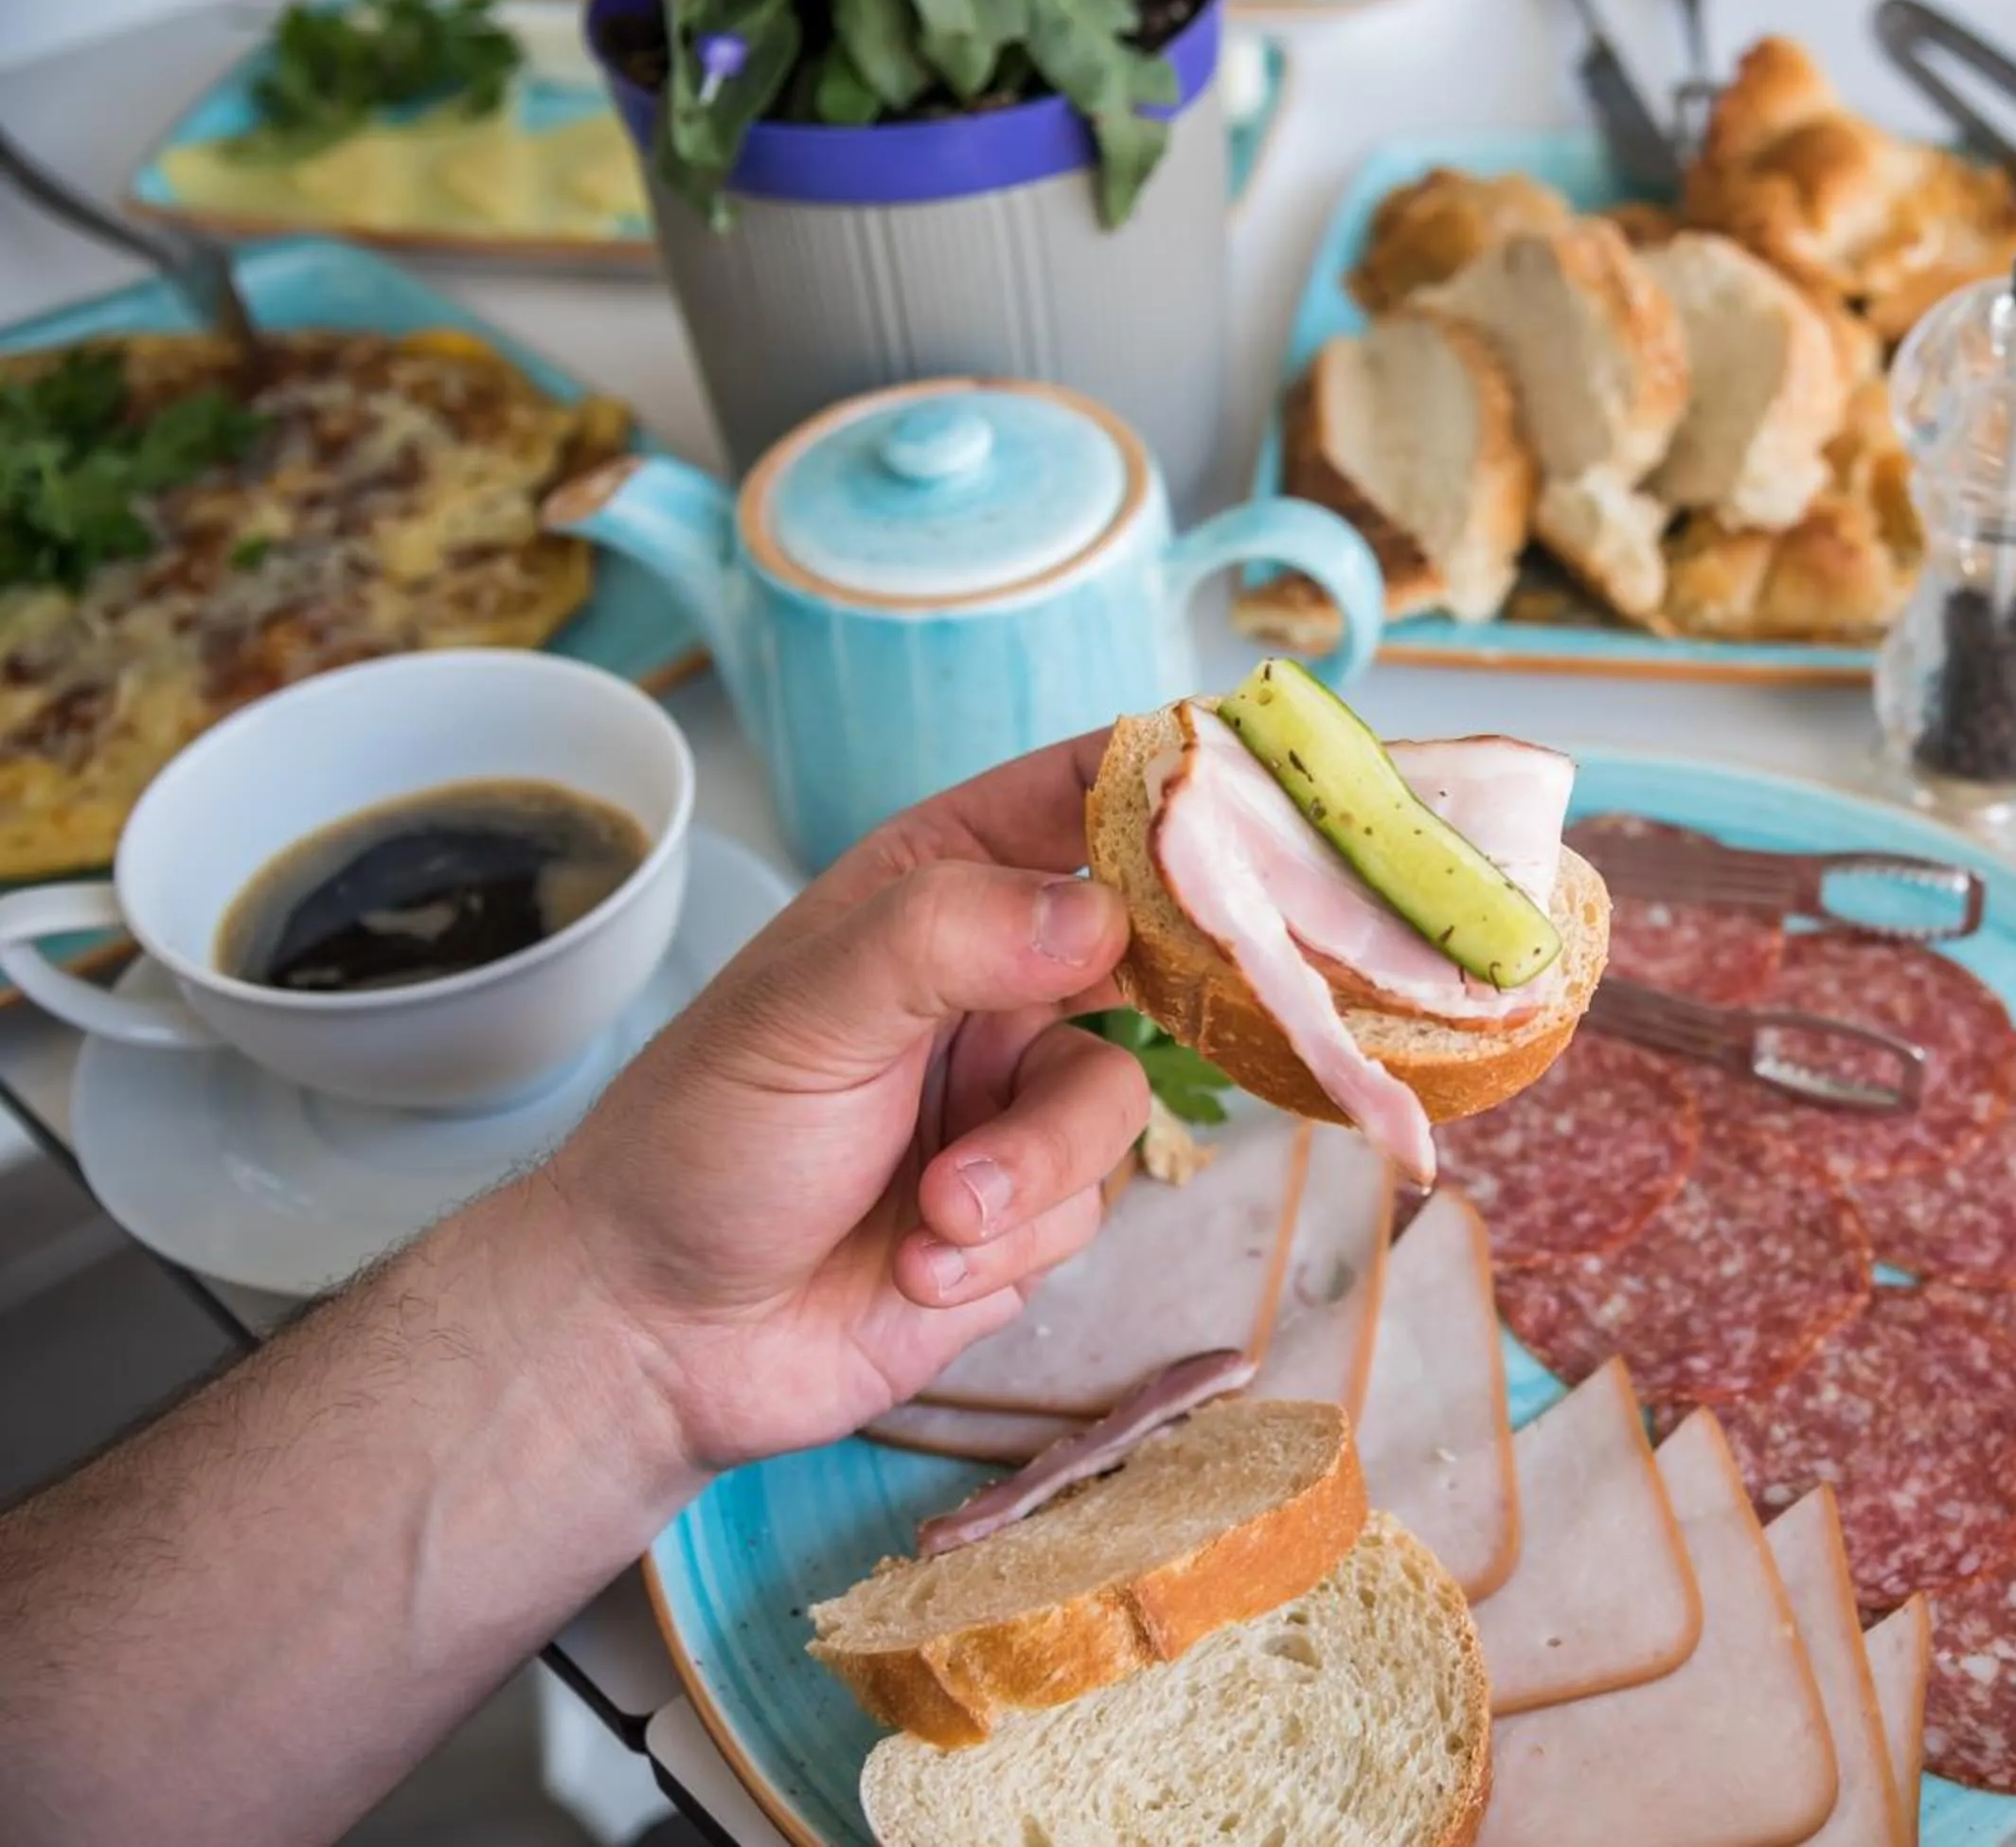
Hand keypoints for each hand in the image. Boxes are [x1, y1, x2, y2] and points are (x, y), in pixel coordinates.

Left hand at [518, 731, 1150, 1471]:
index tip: (1252, 796)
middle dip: (1166, 993)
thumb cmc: (699, 1142)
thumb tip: (1099, 912)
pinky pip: (1089, 1207)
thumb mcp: (808, 1012)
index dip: (1170, 785)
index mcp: (934, 890)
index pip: (1076, 796)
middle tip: (1202, 997)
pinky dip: (1008, 1244)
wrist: (657, 1337)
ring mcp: (1013, 1097)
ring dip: (1031, 1169)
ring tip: (936, 1210)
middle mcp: (992, 981)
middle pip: (1149, 947)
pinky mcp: (1030, 1211)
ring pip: (1119, 1099)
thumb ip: (946, 937)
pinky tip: (918, 1267)